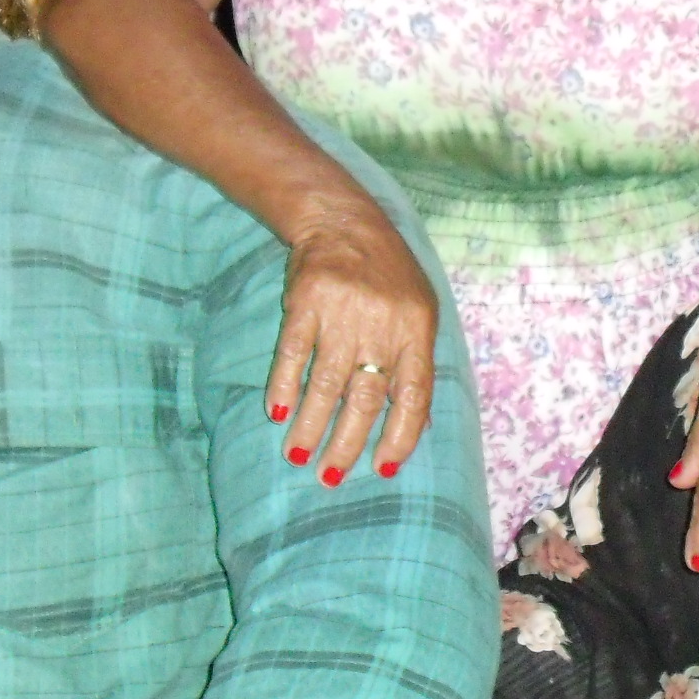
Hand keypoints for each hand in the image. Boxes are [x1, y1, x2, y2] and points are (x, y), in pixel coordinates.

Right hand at [266, 194, 437, 485]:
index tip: (382, 469)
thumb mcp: (418, 311)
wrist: (344, 221)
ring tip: (298, 456)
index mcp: (417, 330)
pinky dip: (284, 385)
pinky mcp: (307, 300)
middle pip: (365, 397)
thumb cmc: (387, 275)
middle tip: (329, 477)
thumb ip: (416, 363)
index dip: (400, 436)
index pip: (413, 395)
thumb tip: (420, 425)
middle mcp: (383, 325)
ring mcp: (343, 312)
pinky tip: (278, 412)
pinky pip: (293, 352)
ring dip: (311, 426)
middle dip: (346, 444)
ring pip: (326, 383)